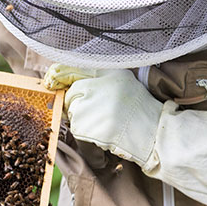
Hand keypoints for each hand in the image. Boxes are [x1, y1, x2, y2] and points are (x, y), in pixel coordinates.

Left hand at [44, 64, 165, 164]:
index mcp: (110, 71)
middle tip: (101, 117)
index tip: (51, 81)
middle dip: (78, 107)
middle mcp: (100, 84)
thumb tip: (65, 81)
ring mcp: (92, 104)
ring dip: (83, 123)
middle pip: (72, 94)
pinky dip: (86, 137)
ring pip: (73, 113)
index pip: (72, 67)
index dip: (58, 74)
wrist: (155, 137)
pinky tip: (104, 138)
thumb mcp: (123, 84)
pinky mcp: (87, 124)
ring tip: (107, 127)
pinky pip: (77, 130)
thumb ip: (98, 80)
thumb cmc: (141, 113)